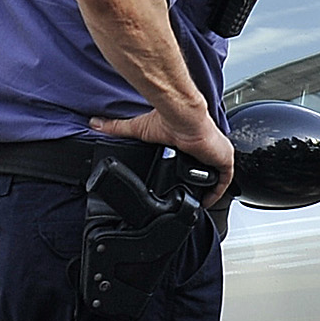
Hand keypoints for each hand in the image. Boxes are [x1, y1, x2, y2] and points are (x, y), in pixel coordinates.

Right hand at [90, 106, 234, 202]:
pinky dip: (216, 192)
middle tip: (188, 198)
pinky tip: (206, 200)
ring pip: (216, 177)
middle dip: (199, 184)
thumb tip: (95, 124)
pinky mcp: (223, 159)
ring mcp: (216, 154)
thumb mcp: (138, 128)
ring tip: (196, 202)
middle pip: (206, 171)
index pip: (193, 159)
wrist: (181, 118)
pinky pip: (224, 181)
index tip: (180, 186)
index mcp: (190, 141)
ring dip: (208, 189)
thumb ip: (117, 128)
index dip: (188, 173)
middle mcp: (206, 148)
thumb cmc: (167, 120)